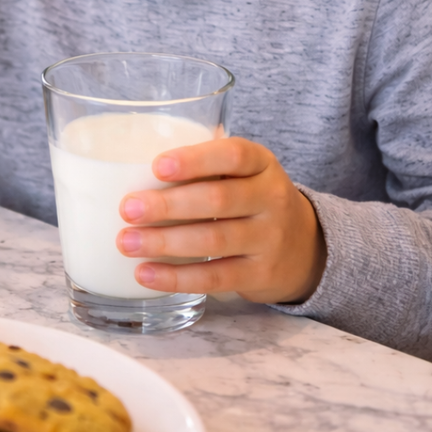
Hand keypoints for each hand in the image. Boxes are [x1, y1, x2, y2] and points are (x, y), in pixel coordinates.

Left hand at [116, 138, 326, 303]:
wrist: (305, 247)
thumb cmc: (252, 198)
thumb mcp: (243, 172)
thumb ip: (205, 162)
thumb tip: (132, 158)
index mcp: (262, 163)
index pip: (233, 155)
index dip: (195, 160)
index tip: (156, 167)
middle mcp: (271, 198)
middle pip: (217, 200)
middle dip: (168, 205)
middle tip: (127, 209)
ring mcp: (269, 239)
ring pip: (214, 240)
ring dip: (165, 242)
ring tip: (126, 242)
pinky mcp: (261, 275)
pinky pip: (215, 276)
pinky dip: (177, 277)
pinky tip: (146, 274)